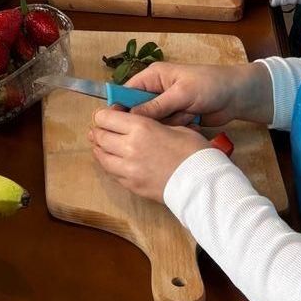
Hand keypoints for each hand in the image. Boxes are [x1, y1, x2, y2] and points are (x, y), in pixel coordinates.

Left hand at [90, 110, 210, 200]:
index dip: (104, 115)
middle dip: (98, 131)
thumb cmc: (195, 152)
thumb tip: (139, 121)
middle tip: (100, 129)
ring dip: (99, 148)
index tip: (108, 115)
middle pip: (99, 136)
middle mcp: (129, 147)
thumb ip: (152, 123)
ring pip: (100, 156)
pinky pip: (111, 172)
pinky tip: (113, 160)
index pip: (105, 117)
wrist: (202, 183)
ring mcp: (128, 168)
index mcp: (140, 127)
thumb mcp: (176, 126)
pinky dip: (109, 164)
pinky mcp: (131, 185)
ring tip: (101, 144)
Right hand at [121, 60, 273, 126]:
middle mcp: (156, 91)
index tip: (117, 124)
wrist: (238, 96)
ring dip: (168, 123)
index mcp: (153, 77)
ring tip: (186, 116)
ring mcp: (167, 106)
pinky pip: (167, 128)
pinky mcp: (177, 118)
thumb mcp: (181, 93)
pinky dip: (177, 128)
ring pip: (153, 122)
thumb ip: (156, 105)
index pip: (127, 92)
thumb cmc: (209, 85)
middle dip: (150, 118)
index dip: (120, 107)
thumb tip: (131, 116)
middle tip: (163, 120)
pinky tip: (190, 123)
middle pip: (138, 110)